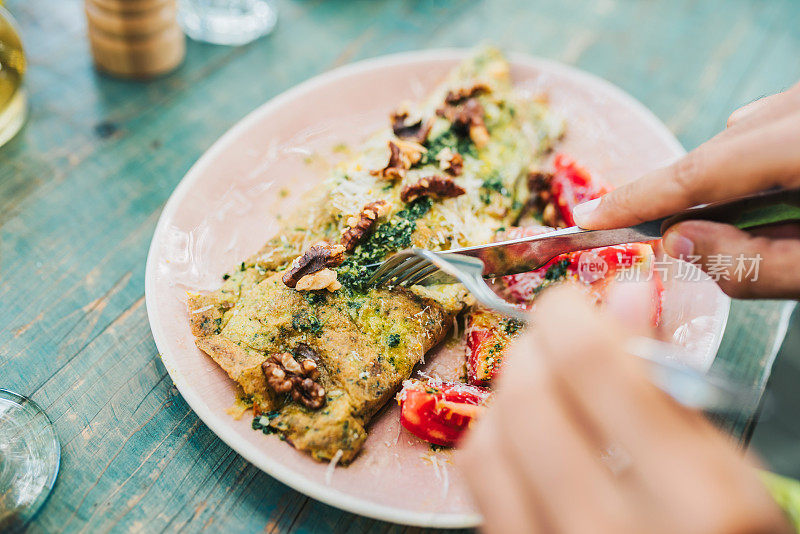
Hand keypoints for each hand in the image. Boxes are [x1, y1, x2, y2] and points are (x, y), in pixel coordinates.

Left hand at [458, 284, 788, 533]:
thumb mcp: (728, 475)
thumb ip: (674, 386)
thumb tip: (625, 295)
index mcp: (698, 505)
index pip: (589, 364)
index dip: (570, 312)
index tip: (575, 301)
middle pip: (525, 398)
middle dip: (536, 347)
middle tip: (560, 339)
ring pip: (486, 441)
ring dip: (509, 393)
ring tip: (547, 387)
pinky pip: (480, 490)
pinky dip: (495, 442)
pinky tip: (529, 439)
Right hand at [572, 83, 799, 298]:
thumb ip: (752, 263)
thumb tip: (679, 239)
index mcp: (799, 144)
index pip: (695, 174)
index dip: (635, 199)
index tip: (589, 218)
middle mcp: (798, 109)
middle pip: (712, 153)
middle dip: (689, 200)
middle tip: (690, 243)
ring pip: (737, 138)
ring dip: (728, 184)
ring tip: (773, 226)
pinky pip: (763, 127)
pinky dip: (752, 163)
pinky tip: (783, 191)